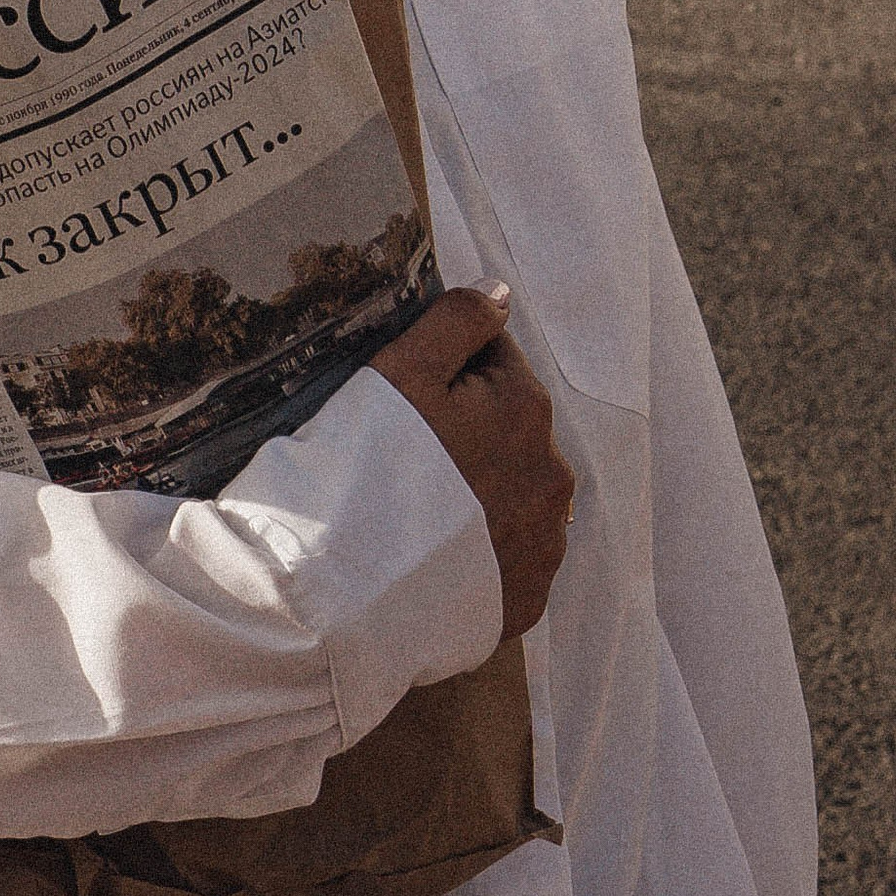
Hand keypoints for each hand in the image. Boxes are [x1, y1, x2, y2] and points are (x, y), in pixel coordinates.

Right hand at [372, 283, 574, 640]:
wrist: (342, 596)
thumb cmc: (364, 468)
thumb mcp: (401, 370)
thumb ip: (457, 321)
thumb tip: (500, 294)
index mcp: (527, 408)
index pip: (492, 359)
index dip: (442, 370)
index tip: (399, 399)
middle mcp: (553, 476)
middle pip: (506, 429)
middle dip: (466, 432)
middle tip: (398, 455)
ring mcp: (543, 545)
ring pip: (511, 494)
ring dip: (477, 492)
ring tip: (413, 511)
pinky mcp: (525, 601)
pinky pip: (505, 558)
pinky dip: (477, 551)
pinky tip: (430, 554)